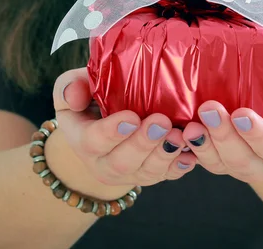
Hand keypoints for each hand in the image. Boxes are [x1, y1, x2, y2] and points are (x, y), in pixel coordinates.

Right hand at [51, 68, 195, 187]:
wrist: (105, 124)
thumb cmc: (91, 98)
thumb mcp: (75, 86)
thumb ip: (71, 86)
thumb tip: (73, 95)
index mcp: (83, 140)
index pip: (94, 141)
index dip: (112, 132)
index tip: (131, 117)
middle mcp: (104, 163)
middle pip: (123, 162)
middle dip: (144, 143)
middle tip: (161, 122)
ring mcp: (131, 172)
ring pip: (147, 173)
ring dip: (165, 155)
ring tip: (180, 135)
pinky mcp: (152, 173)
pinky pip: (167, 176)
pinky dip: (180, 166)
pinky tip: (191, 155)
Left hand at [182, 75, 262, 182]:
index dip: (257, 134)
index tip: (241, 114)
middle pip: (242, 158)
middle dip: (223, 135)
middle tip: (209, 109)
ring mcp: (238, 163)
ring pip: (218, 163)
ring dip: (202, 145)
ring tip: (189, 126)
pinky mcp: (218, 157)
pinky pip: (201, 159)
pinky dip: (187, 149)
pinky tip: (175, 133)